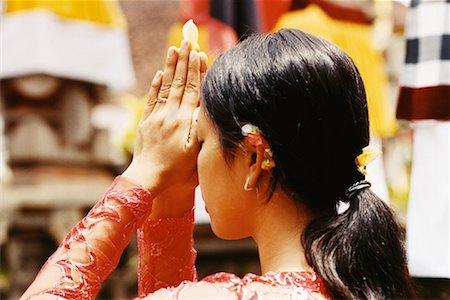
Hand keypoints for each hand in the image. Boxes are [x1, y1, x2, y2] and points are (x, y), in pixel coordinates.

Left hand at [122, 41, 207, 198]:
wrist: (148, 177)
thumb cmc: (175, 169)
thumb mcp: (193, 151)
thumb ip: (198, 127)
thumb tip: (203, 106)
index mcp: (183, 121)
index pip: (193, 90)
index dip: (197, 71)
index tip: (199, 54)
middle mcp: (169, 115)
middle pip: (179, 83)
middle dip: (184, 62)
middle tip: (188, 42)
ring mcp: (155, 117)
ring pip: (165, 87)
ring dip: (170, 67)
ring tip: (174, 49)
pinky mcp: (145, 122)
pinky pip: (151, 99)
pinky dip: (156, 85)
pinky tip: (160, 74)